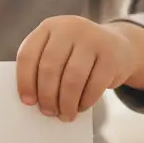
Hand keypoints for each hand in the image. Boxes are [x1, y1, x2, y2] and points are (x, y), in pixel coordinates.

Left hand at [16, 16, 136, 120]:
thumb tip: (33, 101)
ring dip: (66, 103)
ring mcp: (93, 39)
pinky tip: (81, 107)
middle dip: (47, 96)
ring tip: (65, 115)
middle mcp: (70, 28)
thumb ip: (42, 68)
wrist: (119, 47)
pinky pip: (94, 86)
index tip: (27, 102)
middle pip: (49, 68)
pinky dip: (85, 102)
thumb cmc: (78, 56)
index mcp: (49, 27)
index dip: (25, 81)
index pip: (28, 55)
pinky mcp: (111, 56)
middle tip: (48, 112)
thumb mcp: (59, 51)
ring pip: (72, 79)